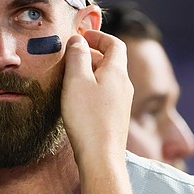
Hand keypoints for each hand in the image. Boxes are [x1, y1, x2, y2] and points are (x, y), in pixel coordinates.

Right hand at [61, 30, 132, 162]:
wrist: (101, 157)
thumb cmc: (88, 118)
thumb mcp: (76, 81)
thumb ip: (77, 56)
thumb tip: (78, 40)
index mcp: (117, 72)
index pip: (114, 44)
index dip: (98, 36)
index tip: (81, 36)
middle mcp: (124, 85)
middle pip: (111, 60)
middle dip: (91, 53)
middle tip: (70, 55)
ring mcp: (121, 103)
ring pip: (107, 78)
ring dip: (90, 71)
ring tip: (69, 75)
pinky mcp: (115, 117)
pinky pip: (105, 93)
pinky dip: (92, 87)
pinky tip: (76, 98)